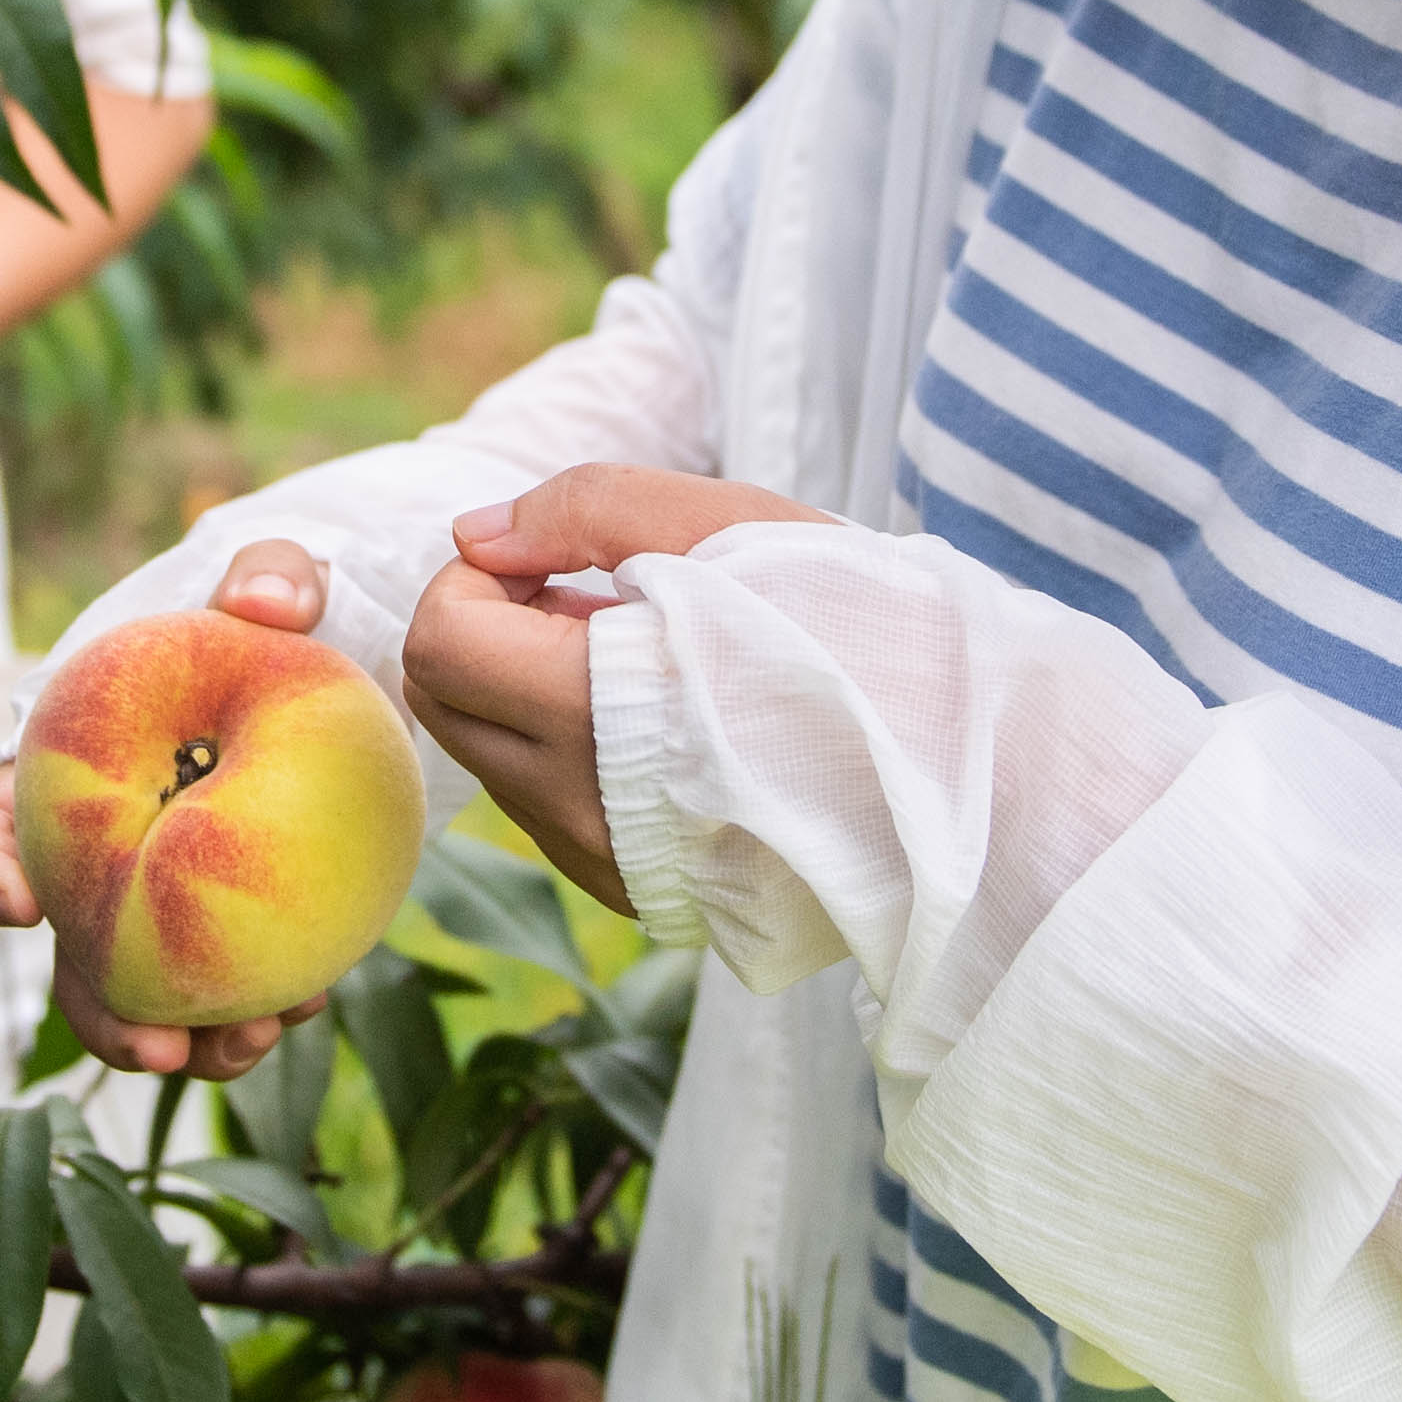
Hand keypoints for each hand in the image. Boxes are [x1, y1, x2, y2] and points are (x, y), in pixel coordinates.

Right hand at [0, 540, 330, 1078]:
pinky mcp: (233, 932)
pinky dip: (256, 1012)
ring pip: (146, 997)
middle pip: (71, 953)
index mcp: (67, 775)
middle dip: (102, 1013)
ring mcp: (165, 905)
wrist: (349, 672)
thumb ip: (271, 572)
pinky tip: (303, 1009)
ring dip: (181, 1041)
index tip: (15, 905)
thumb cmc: (279, 621)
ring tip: (243, 1046)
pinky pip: (228, 990)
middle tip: (154, 1046)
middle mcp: (102, 857)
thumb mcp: (278, 576)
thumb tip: (267, 602)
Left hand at [400, 470, 837, 908]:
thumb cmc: (853, 621)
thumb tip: (471, 538)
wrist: (962, 759)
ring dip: (531, 694)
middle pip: (443, 706)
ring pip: (492, 759)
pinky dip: (571, 752)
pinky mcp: (632, 891)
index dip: (481, 582)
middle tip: (592, 606)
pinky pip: (547, 810)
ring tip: (649, 663)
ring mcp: (603, 861)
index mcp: (594, 710)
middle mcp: (580, 807)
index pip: (439, 642)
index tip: (561, 569)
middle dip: (489, 636)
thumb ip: (582, 509)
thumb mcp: (725, 523)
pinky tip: (665, 722)